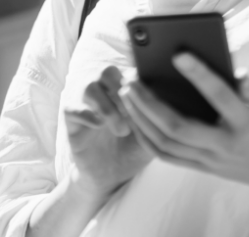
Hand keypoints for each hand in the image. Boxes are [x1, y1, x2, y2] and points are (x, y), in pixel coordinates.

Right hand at [63, 65, 154, 196]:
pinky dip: (89, 116)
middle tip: (135, 115)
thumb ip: (160, 115)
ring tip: (122, 130)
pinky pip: (73, 108)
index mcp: (122, 88)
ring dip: (109, 108)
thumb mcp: (152, 132)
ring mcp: (83, 103)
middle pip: (107, 71)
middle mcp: (101, 90)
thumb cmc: (133, 150)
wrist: (109, 177)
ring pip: (90, 87)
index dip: (140, 83)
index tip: (152, 103)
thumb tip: (178, 101)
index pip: (130, 71)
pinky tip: (100, 127)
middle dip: (123, 92)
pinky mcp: (70, 119)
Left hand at [117, 53, 248, 214]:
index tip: (178, 54)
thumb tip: (236, 70)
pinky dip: (146, 138)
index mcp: (247, 125)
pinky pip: (167, 156)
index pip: (220, 96)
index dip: (199, 74)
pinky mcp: (203, 169)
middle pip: (178, 127)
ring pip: (166, 144)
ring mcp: (211, 160)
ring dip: (140, 118)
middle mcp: (225, 145)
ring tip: (126, 94)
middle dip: (149, 103)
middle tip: (130, 78)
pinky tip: (134, 119)